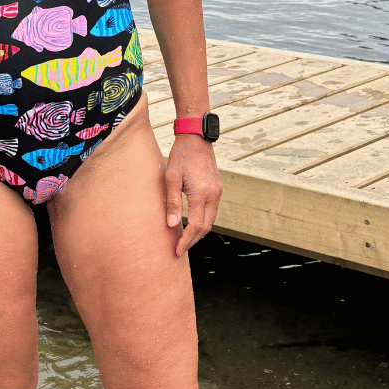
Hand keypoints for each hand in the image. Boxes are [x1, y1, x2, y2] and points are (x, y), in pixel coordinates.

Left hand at [164, 134, 222, 256]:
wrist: (196, 137)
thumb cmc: (181, 155)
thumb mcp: (171, 178)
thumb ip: (173, 202)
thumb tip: (172, 225)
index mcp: (201, 193)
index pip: (196, 226)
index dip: (186, 241)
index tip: (177, 251)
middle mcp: (213, 195)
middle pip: (206, 227)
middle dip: (193, 240)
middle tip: (179, 249)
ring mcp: (217, 191)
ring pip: (211, 220)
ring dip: (199, 231)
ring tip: (185, 239)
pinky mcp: (217, 187)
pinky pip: (212, 210)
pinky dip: (204, 220)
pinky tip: (193, 222)